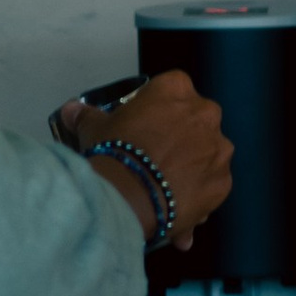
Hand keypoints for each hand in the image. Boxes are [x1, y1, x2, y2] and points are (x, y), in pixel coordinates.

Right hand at [68, 67, 232, 252]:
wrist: (128, 198)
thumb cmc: (114, 153)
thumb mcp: (94, 129)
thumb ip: (87, 116)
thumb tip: (71, 110)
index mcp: (176, 89)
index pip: (172, 89)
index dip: (157, 109)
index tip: (144, 126)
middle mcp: (205, 113)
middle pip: (195, 121)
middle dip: (181, 136)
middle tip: (155, 156)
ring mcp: (218, 149)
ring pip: (207, 155)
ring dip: (192, 166)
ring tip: (163, 187)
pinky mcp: (223, 182)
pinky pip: (211, 186)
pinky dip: (198, 195)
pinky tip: (174, 206)